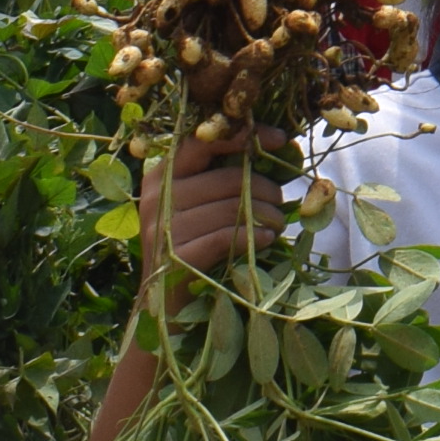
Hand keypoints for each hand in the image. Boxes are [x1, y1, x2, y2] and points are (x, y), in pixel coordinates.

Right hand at [166, 127, 288, 270]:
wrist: (164, 304)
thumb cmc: (190, 246)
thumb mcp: (198, 206)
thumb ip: (224, 178)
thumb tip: (275, 149)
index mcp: (163, 174)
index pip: (204, 141)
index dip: (244, 136)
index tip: (279, 139)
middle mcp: (158, 196)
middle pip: (227, 179)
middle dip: (266, 188)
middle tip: (281, 201)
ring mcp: (163, 228)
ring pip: (231, 208)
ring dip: (266, 215)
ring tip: (277, 223)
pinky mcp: (175, 258)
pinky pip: (224, 237)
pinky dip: (252, 237)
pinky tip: (267, 239)